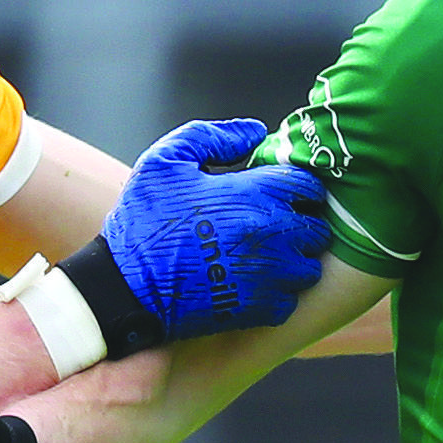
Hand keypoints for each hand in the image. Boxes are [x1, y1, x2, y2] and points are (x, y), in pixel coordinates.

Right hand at [54, 117, 329, 360]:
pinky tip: (253, 287)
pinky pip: (291, 301)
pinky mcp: (260, 310)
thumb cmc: (143, 219)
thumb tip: (259, 132)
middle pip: (316, 228)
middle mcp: (271, 233)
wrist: (125, 287)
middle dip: (299, 226)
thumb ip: (215, 137)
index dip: (295, 189)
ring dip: (293, 263)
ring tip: (263, 260)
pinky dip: (278, 296)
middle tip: (270, 229)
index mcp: (255, 193)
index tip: (276, 196)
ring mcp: (269, 275)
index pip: (309, 185)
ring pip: (309, 267)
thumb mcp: (166, 160)